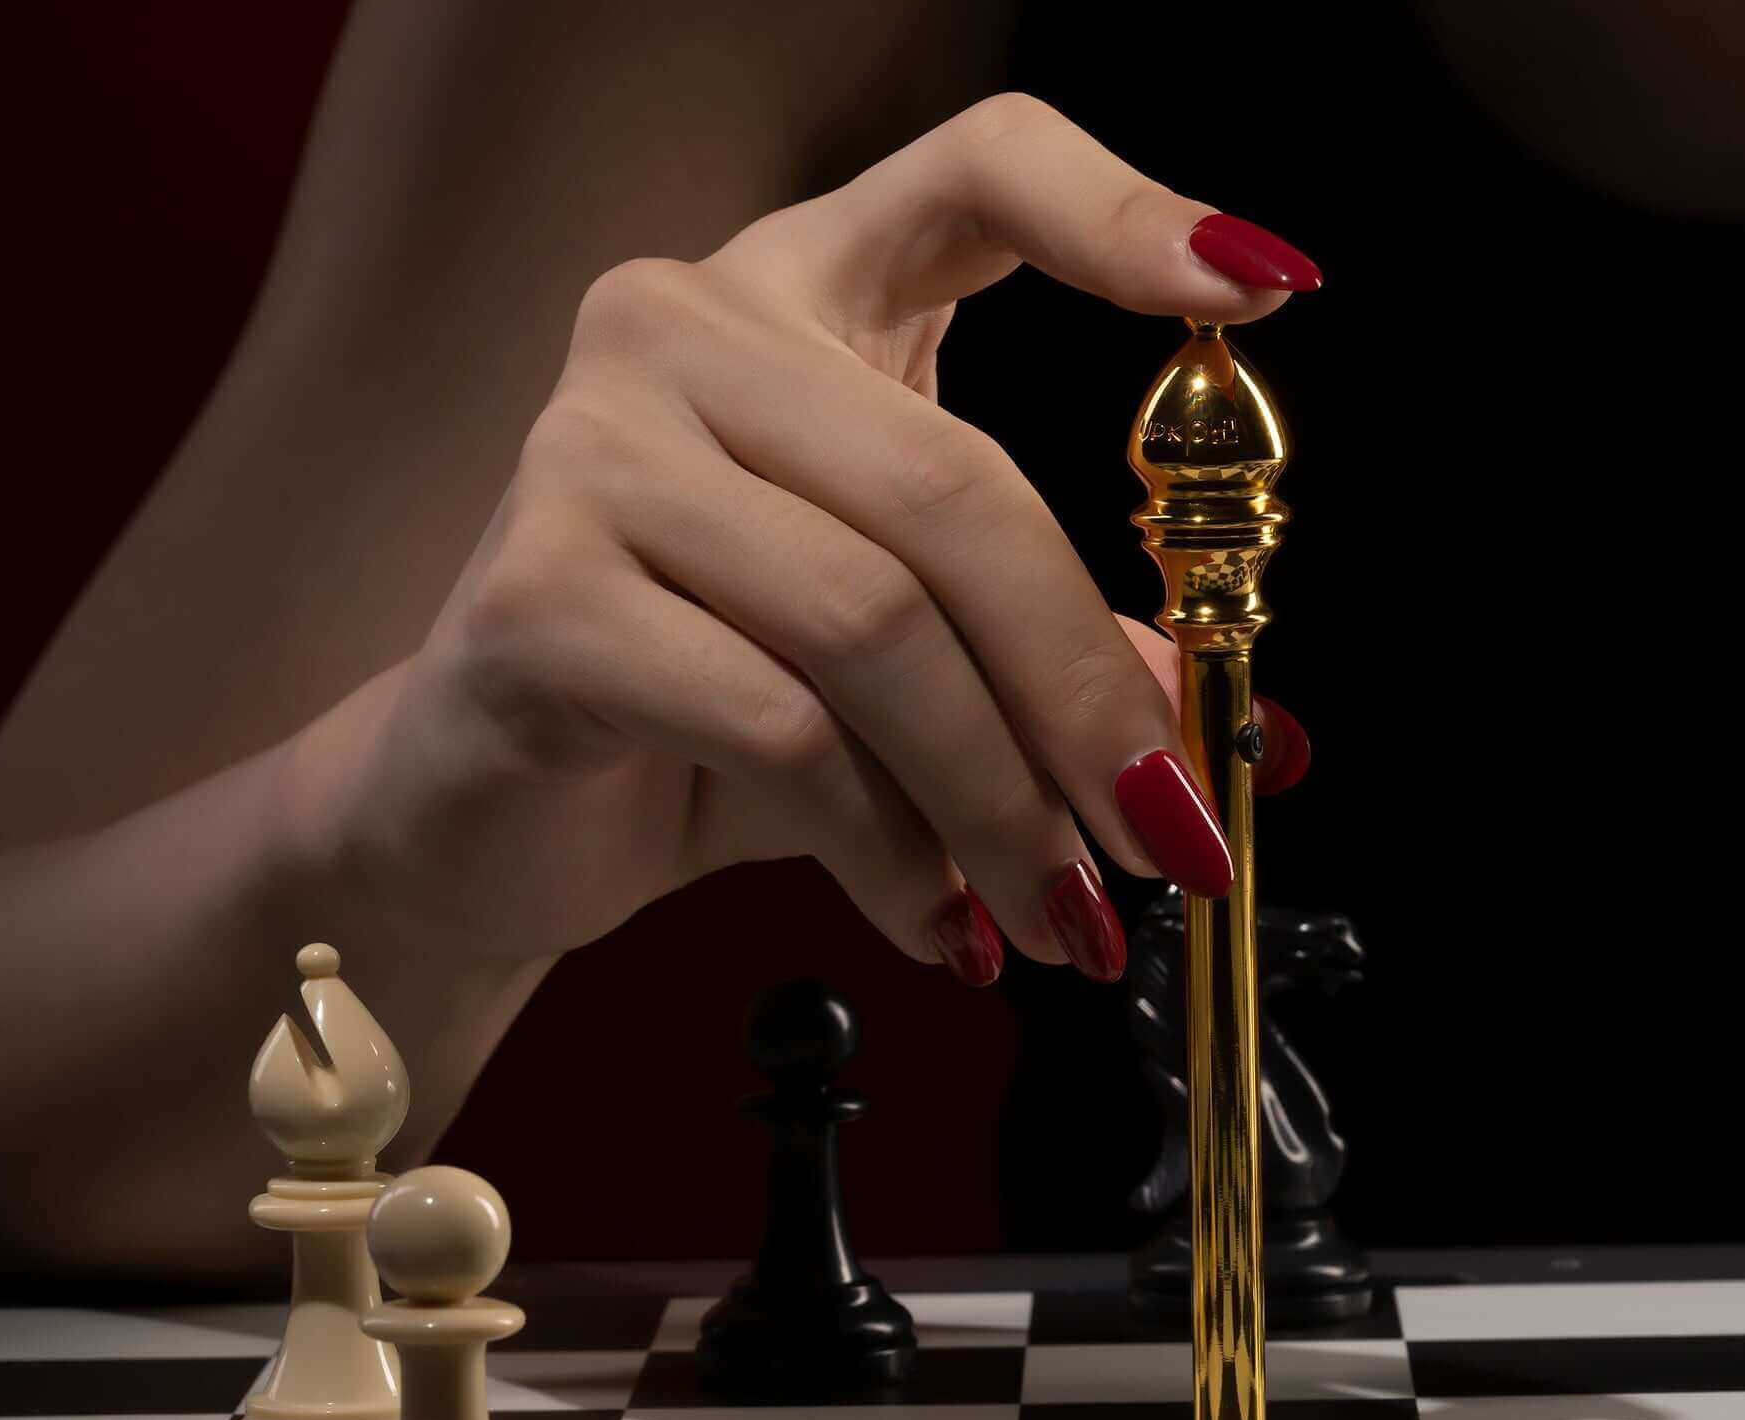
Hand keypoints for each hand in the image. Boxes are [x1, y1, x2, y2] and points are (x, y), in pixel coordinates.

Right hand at [323, 94, 1317, 987]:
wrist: (478, 818)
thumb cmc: (694, 723)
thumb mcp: (895, 672)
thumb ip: (1038, 663)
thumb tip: (1228, 741)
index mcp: (795, 298)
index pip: (973, 170)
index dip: (1124, 211)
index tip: (1266, 285)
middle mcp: (681, 331)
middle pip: (954, 492)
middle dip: (1084, 696)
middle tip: (1163, 840)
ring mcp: (592, 448)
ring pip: (873, 623)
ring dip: (995, 802)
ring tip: (1055, 916)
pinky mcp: (541, 594)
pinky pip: (779, 728)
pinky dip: (885, 851)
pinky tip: (927, 923)